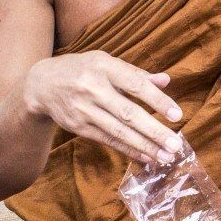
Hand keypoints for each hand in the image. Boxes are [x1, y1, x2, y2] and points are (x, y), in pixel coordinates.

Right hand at [23, 51, 185, 166]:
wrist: (42, 84)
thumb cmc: (83, 70)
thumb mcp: (106, 63)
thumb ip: (135, 73)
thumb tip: (166, 80)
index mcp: (103, 66)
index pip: (135, 84)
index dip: (158, 100)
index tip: (177, 115)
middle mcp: (92, 88)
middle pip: (128, 113)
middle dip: (154, 131)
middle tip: (176, 145)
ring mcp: (84, 109)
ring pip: (118, 131)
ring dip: (144, 146)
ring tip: (166, 156)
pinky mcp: (78, 127)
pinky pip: (108, 140)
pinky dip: (128, 149)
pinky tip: (146, 157)